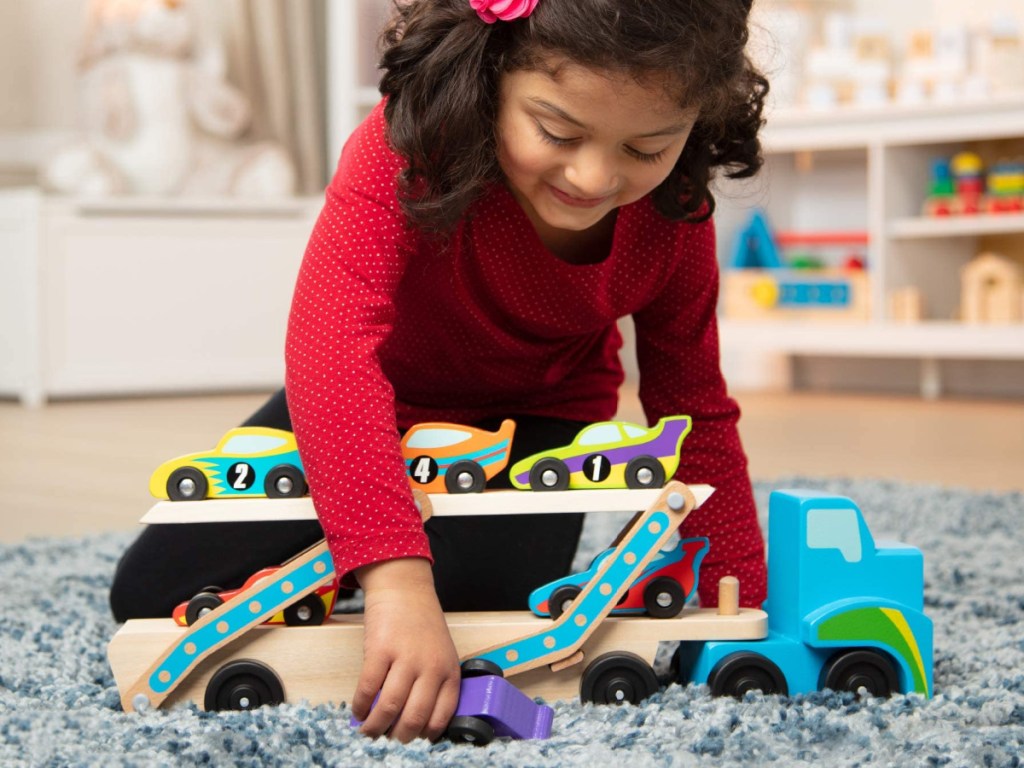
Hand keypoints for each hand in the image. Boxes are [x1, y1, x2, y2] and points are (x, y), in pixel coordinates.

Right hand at [351, 558, 461, 741]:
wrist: (405, 589)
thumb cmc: (422, 623)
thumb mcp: (440, 654)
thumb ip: (433, 683)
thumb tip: (413, 721)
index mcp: (449, 671)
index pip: (441, 717)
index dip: (424, 737)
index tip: (412, 743)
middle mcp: (431, 667)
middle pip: (414, 718)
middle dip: (398, 738)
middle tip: (388, 742)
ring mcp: (406, 658)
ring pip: (390, 707)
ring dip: (375, 727)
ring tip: (368, 731)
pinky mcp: (381, 650)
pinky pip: (368, 688)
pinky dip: (360, 706)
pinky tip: (358, 710)